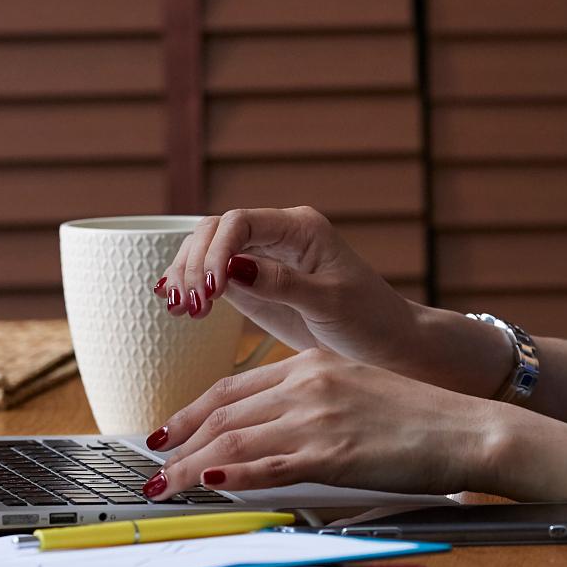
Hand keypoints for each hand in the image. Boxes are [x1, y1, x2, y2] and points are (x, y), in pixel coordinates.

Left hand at [145, 347, 506, 499]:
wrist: (467, 428)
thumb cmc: (421, 418)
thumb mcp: (357, 391)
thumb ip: (312, 405)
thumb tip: (270, 438)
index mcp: (314, 363)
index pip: (233, 387)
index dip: (192, 412)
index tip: (167, 433)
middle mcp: (309, 383)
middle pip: (223, 413)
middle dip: (178, 442)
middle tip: (150, 466)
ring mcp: (318, 417)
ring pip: (233, 440)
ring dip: (188, 467)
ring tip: (162, 487)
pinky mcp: (332, 453)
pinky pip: (265, 466)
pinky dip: (228, 476)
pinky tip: (204, 486)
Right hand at [152, 206, 423, 374]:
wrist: (386, 344)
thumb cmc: (370, 319)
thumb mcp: (330, 303)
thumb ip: (282, 284)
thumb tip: (232, 268)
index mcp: (300, 228)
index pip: (241, 222)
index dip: (216, 250)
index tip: (211, 289)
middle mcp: (277, 235)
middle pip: (215, 230)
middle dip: (195, 263)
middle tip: (189, 303)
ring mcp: (263, 258)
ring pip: (207, 250)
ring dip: (187, 273)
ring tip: (180, 307)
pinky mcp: (254, 284)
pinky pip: (214, 275)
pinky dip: (193, 287)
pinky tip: (180, 306)